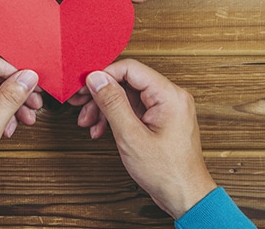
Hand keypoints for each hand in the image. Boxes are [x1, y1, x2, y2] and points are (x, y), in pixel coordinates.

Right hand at [70, 59, 216, 218]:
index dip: (103, 75)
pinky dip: (116, 118)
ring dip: (105, 108)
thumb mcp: (131, 136)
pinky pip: (134, 110)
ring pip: (128, 97)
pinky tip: (102, 130)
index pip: (130, 69)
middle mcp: (170, 97)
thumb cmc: (167, 172)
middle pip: (127, 83)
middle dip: (101, 95)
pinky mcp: (161, 121)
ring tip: (88, 124)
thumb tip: (96, 79)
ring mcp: (166, 109)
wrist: (184, 196)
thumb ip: (112, 103)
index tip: (84, 87)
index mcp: (169, 95)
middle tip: (80, 104)